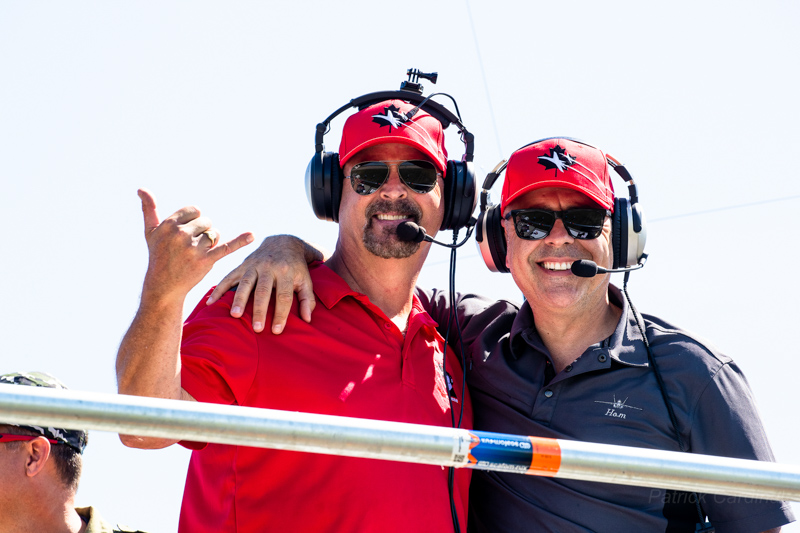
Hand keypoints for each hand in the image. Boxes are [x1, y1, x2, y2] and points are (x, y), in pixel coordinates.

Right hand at [138, 188, 253, 303]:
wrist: (164, 286)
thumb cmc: (158, 256)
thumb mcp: (151, 232)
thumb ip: (149, 209)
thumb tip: (141, 189)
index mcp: (169, 224)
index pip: (195, 210)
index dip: (193, 221)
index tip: (185, 233)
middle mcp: (181, 234)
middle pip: (207, 222)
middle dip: (202, 233)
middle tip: (190, 248)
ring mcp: (193, 248)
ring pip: (215, 234)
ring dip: (210, 243)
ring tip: (196, 254)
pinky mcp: (206, 261)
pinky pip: (226, 247)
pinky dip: (240, 241)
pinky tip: (251, 236)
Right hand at [206, 235, 323, 333]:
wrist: (283, 243)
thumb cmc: (296, 267)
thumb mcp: (306, 280)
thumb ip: (307, 299)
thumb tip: (308, 319)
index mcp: (286, 272)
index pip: (283, 296)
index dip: (280, 314)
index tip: (276, 330)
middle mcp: (269, 268)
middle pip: (263, 291)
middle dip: (259, 309)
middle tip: (256, 328)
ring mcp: (254, 265)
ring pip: (245, 283)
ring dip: (239, 299)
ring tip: (234, 315)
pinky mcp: (242, 265)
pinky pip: (228, 277)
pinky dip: (219, 289)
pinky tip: (210, 302)